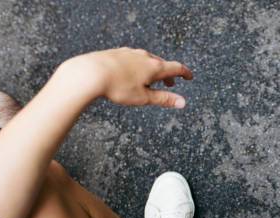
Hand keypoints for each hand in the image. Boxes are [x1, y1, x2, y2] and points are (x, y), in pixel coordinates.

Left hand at [59, 47, 192, 107]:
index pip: (176, 68)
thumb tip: (183, 102)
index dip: (185, 73)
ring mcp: (130, 53)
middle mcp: (144, 56)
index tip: (189, 76)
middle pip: (161, 64)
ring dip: (152, 70)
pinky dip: (138, 66)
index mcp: (154, 67)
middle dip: (167, 74)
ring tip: (150, 80)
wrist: (90, 73)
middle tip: (170, 84)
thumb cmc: (117, 87)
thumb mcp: (144, 98)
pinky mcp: (117, 53)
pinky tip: (131, 73)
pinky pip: (133, 58)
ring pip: (146, 60)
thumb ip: (164, 99)